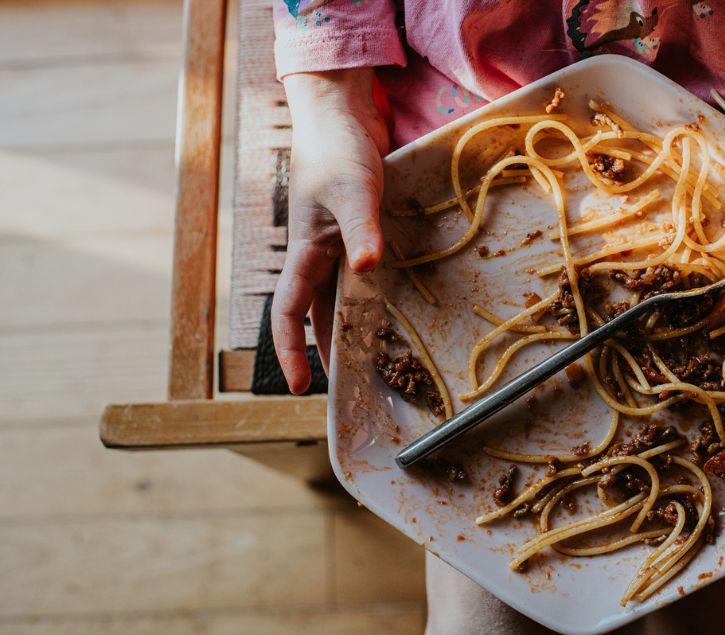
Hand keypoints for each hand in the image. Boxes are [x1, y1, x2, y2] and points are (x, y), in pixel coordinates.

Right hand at [272, 68, 390, 393]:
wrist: (341, 112)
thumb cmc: (338, 149)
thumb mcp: (353, 192)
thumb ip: (361, 231)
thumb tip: (367, 269)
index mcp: (305, 251)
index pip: (289, 312)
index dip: (291, 350)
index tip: (299, 386)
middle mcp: (317, 253)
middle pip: (316, 312)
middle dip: (325, 349)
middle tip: (347, 384)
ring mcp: (336, 242)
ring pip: (339, 296)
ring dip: (350, 324)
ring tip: (369, 357)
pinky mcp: (356, 230)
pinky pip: (358, 274)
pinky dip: (370, 294)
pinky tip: (390, 306)